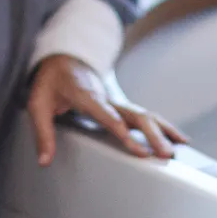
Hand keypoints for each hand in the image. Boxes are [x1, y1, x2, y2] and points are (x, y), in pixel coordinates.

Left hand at [27, 54, 185, 165]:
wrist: (62, 56)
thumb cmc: (50, 82)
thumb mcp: (37, 104)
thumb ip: (42, 134)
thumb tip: (44, 161)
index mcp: (86, 96)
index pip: (108, 115)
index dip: (123, 132)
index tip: (138, 148)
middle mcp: (107, 97)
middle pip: (135, 115)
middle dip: (153, 135)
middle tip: (166, 155)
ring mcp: (117, 99)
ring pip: (145, 114)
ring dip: (163, 131)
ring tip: (179, 149)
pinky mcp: (121, 104)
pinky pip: (145, 115)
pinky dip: (163, 126)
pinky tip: (178, 139)